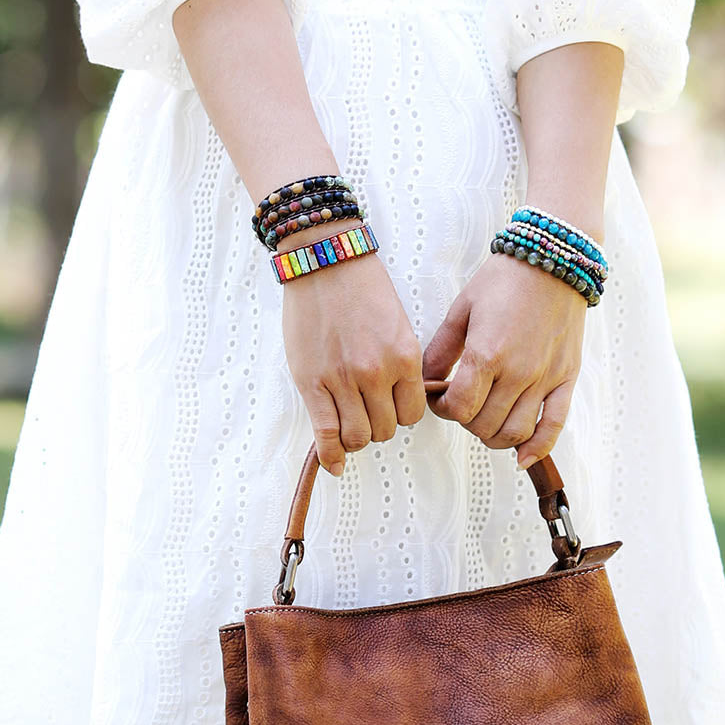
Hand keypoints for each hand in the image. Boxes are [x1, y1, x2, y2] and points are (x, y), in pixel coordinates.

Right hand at [280, 223, 426, 477]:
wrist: (324, 260)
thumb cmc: (362, 288)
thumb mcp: (396, 325)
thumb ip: (400, 364)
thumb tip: (399, 402)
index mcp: (405, 356)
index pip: (412, 415)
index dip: (400, 414)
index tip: (390, 407)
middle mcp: (377, 372)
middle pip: (385, 430)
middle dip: (378, 426)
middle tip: (367, 411)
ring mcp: (342, 379)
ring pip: (358, 437)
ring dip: (355, 437)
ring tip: (348, 422)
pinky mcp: (312, 381)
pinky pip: (326, 433)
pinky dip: (330, 455)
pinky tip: (333, 463)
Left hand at [421, 250, 586, 470]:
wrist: (554, 260)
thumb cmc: (505, 280)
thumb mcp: (462, 309)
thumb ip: (441, 350)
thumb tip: (424, 382)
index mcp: (487, 353)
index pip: (459, 407)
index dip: (443, 410)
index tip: (440, 399)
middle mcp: (518, 371)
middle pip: (484, 424)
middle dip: (466, 420)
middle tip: (461, 404)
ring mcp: (545, 378)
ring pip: (515, 433)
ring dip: (493, 436)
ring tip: (484, 420)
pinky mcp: (566, 378)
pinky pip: (555, 425)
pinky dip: (538, 448)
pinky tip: (521, 458)